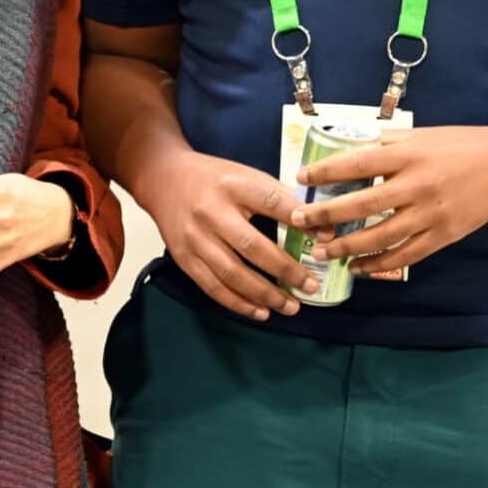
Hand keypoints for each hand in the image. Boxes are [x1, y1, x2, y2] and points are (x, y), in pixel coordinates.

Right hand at [144, 150, 322, 321]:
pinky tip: (260, 312)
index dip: (299, 220)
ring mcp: (194, 237)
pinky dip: (238, 303)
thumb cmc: (212, 178)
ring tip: (290, 306)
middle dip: (286, 271)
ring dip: (264, 295)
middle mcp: (211, 211)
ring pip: (232, 274)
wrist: (162, 177)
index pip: (271, 202)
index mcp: (232, 184)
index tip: (325, 237)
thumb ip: (278, 197)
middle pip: (252, 247)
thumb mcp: (244, 174)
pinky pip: (212, 287)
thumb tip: (317, 225)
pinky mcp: (183, 256)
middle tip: (310, 285)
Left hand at [292, 125, 487, 274]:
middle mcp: (417, 185)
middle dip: (327, 214)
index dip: (326, 171)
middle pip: (364, 204)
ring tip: (322, 250)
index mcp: (408, 155)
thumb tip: (346, 150)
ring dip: (348, 247)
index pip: (358, 163)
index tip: (301, 177)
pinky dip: (380, 263)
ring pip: (383, 236)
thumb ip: (383, 145)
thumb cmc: (456, 145)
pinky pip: (407, 254)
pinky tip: (358, 268)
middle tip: (298, 221)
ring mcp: (432, 214)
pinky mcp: (445, 236)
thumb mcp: (418, 136)